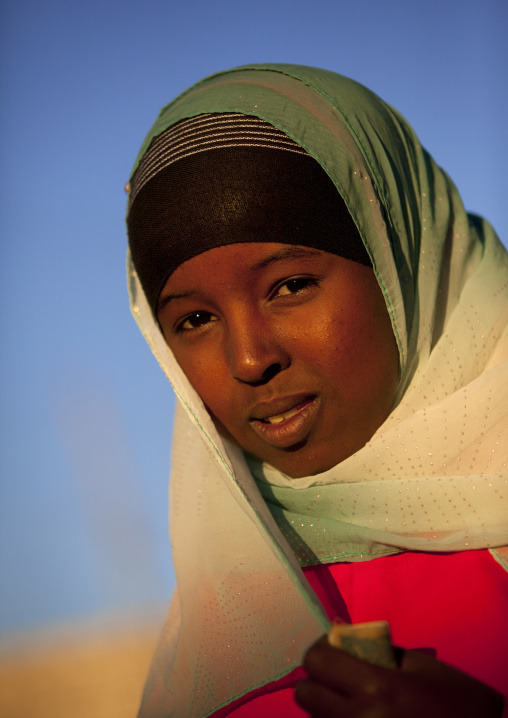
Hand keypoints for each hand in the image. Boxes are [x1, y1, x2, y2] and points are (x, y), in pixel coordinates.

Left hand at [294, 636, 503, 717]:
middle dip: (316, 680)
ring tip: (350, 701)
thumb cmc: (458, 703)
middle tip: (336, 676)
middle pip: (305, 694)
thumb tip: (346, 641)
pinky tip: (359, 717)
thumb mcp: (422, 666)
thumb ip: (381, 652)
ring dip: (325, 707)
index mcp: (378, 688)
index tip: (331, 648)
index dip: (320, 650)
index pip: (317, 661)